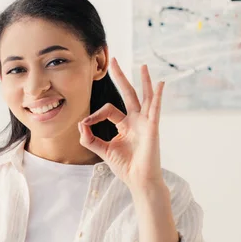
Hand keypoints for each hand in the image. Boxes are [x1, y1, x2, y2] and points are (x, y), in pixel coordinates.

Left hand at [78, 58, 164, 189]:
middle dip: (121, 77)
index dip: (95, 114)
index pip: (108, 109)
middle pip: (128, 94)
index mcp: (125, 125)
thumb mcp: (102, 150)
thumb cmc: (125, 167)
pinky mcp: (152, 128)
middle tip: (115, 61)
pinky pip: (156, 109)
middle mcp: (136, 121)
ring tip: (143, 66)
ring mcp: (145, 123)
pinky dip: (158, 96)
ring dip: (144, 81)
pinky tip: (159, 84)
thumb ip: (90, 138)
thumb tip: (81, 124)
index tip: (86, 124)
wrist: (138, 180)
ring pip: (144, 97)